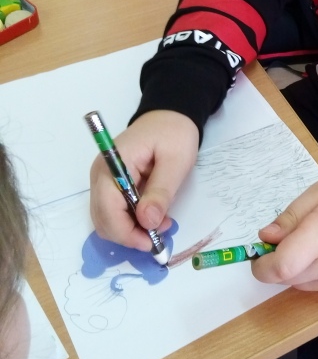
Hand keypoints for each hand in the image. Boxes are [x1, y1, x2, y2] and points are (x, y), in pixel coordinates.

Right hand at [89, 110, 197, 250]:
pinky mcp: (110, 185)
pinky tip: (152, 216)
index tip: (151, 241)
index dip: (127, 232)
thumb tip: (147, 222)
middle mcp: (100, 175)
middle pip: (103, 219)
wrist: (169, 116)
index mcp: (112, 165)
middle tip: (161, 233)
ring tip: (161, 222)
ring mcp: (102, 181)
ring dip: (130, 230)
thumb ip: (161, 191)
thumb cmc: (174, 134)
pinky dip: (130, 221)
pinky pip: (113, 212)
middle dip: (130, 234)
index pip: (108, 209)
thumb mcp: (176, 161)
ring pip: (107, 220)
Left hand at [252, 173, 317, 292]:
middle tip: (287, 240)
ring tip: (313, 243)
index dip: (263, 265)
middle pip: (287, 277)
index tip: (261, 253)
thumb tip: (265, 237)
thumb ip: (290, 217)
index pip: (282, 266)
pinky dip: (313, 274)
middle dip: (278, 263)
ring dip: (296, 269)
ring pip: (300, 284)